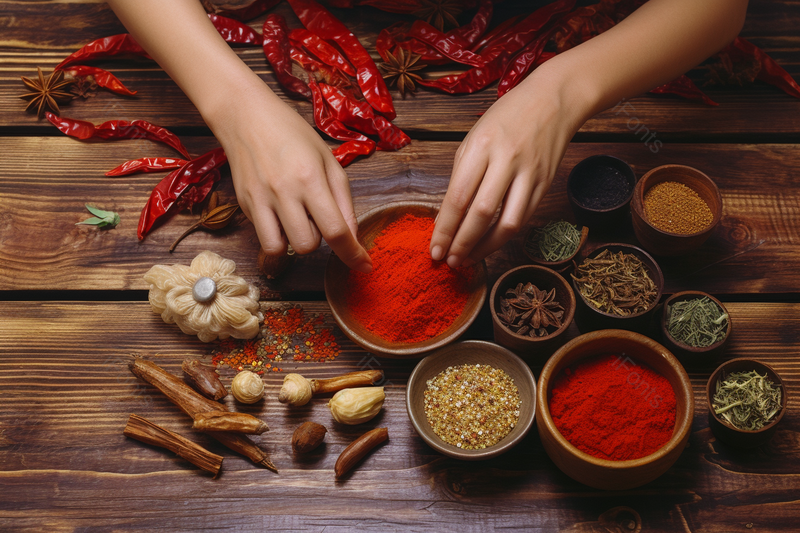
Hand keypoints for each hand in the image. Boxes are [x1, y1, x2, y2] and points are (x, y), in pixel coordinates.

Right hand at [207, 80, 371, 272]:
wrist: (246, 117)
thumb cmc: (292, 135)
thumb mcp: (328, 160)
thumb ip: (343, 200)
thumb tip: (352, 237)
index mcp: (310, 177)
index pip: (336, 230)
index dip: (352, 254)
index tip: (364, 266)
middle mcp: (283, 191)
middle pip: (307, 245)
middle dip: (318, 241)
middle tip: (316, 217)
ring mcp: (259, 199)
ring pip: (280, 249)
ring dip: (295, 241)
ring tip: (297, 218)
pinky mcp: (244, 204)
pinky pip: (263, 237)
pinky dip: (277, 236)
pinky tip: (280, 216)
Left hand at [429, 67, 586, 267]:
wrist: (553, 101)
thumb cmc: (506, 118)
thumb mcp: (473, 138)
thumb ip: (461, 176)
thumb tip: (448, 217)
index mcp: (481, 147)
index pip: (458, 197)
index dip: (445, 229)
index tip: (435, 249)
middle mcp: (506, 161)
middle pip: (482, 213)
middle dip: (462, 243)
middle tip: (449, 262)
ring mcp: (529, 174)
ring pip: (508, 223)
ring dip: (486, 248)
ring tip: (468, 260)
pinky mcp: (545, 184)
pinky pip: (523, 218)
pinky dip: (504, 236)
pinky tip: (490, 244)